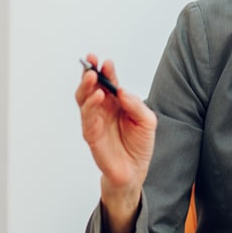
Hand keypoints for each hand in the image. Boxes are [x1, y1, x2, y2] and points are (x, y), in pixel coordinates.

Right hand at [75, 54, 156, 232]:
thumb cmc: (139, 145)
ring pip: (84, 99)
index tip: (105, 61)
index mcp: (115, 103)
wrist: (134, 171)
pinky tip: (97, 97)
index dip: (106, 71)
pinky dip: (91, 106)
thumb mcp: (148, 122)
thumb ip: (136, 105)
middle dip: (89, 72)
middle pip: (91, 87)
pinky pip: (87, 118)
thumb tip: (122, 92)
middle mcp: (103, 109)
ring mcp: (95, 121)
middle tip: (90, 61)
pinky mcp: (91, 135)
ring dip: (86, 86)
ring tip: (91, 76)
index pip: (108, 82)